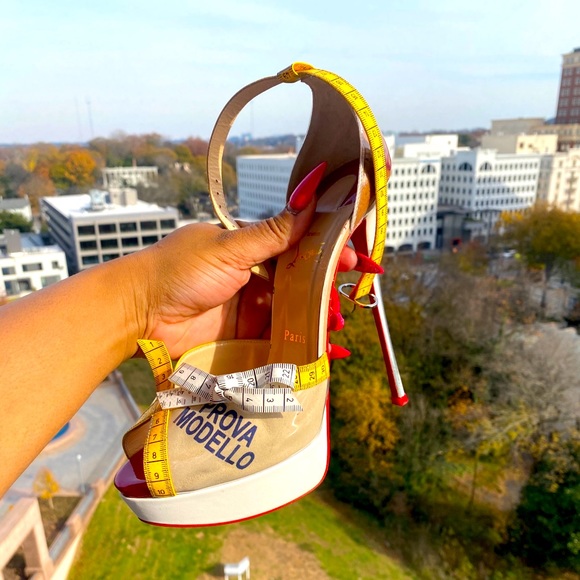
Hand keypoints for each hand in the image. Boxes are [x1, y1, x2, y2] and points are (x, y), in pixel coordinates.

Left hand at [131, 163, 356, 358]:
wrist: (139, 314)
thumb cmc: (179, 271)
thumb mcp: (230, 248)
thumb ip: (273, 232)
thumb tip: (311, 193)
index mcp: (250, 249)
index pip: (298, 247)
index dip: (326, 252)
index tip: (353, 259)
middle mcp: (254, 278)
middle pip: (300, 283)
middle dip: (326, 291)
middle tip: (346, 301)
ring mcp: (250, 309)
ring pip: (293, 313)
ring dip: (317, 319)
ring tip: (334, 326)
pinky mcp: (244, 338)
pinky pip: (279, 340)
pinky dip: (301, 345)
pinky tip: (324, 350)